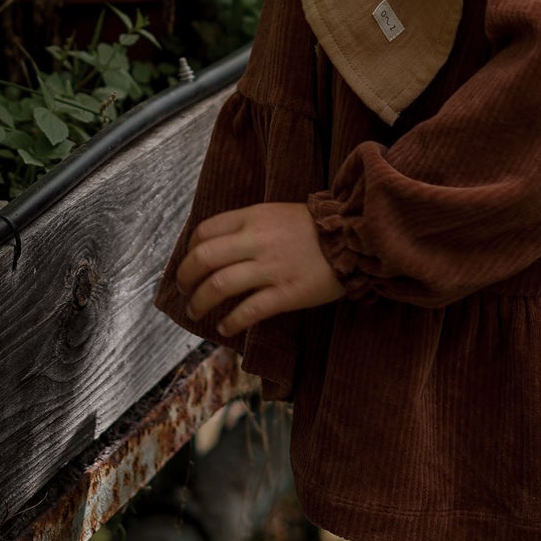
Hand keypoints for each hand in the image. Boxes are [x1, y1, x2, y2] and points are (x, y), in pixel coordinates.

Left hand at [176, 202, 345, 337]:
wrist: (356, 237)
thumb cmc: (315, 228)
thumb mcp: (276, 213)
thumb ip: (248, 226)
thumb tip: (217, 246)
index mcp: (253, 218)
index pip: (204, 232)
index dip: (189, 251)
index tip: (188, 265)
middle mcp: (256, 241)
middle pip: (204, 259)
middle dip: (185, 279)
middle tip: (184, 292)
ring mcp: (271, 268)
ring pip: (219, 286)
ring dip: (200, 303)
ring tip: (196, 312)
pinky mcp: (287, 293)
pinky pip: (249, 310)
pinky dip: (231, 322)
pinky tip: (225, 327)